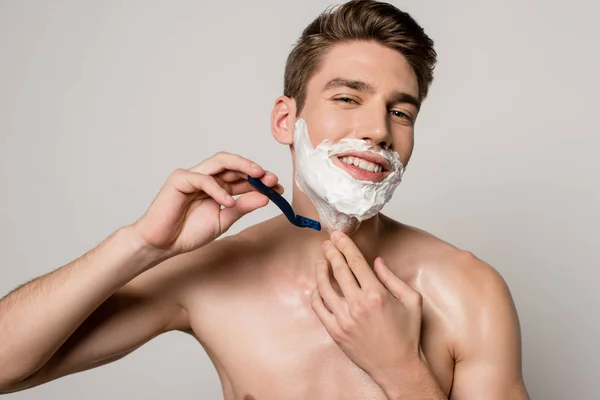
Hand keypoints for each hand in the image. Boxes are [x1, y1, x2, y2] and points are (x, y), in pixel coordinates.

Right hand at [132, 152, 281, 256]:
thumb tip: (265, 198)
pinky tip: (229, 202)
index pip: (243, 177)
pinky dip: (218, 189)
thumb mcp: (223, 221)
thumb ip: (242, 208)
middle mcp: (208, 177)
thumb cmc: (188, 232)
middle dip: (255, 170)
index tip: (279, 188)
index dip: (261, 180)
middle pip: (234, 165)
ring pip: (220, 161)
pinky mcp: (179, 179)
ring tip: (258, 176)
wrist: (162, 244)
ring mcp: (193, 175)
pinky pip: (203, 179)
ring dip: (241, 166)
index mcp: (218, 187)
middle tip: (272, 178)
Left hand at [311, 230, 424, 385]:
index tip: (338, 235)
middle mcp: (358, 304)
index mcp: (376, 294)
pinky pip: (319, 307)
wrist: (398, 367)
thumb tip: (377, 261)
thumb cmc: (407, 335)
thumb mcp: (411, 301)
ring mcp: (344, 318)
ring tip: (321, 262)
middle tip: (326, 242)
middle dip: (331, 252)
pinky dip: (316, 293)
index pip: (355, 261)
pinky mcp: (335, 331)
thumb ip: (393, 278)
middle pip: (338, 269)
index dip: (345, 245)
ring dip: (321, 270)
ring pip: (324, 287)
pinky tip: (319, 287)